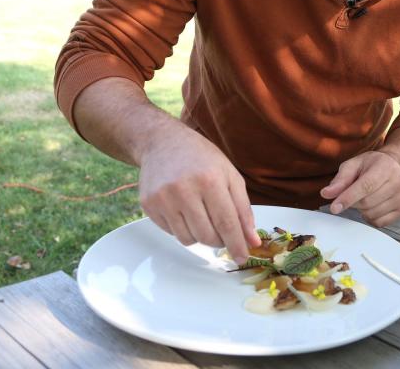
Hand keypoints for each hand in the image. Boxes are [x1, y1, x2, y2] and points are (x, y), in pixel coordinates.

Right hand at [137, 125, 260, 263]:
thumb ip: (243, 209)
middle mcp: (184, 190)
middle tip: (223, 233)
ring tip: (203, 215)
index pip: (226, 223)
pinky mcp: (148, 205)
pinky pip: (172, 233)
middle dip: (220, 241)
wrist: (162, 142)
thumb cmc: (201, 158)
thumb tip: (251, 240)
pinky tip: (185, 210)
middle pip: (207, 236)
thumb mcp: (230, 175)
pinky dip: (183, 228)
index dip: (237, 244)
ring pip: (188, 239)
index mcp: (209, 180)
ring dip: (201, 236)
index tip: (243, 257)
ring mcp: (163, 198)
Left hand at [320, 151, 399, 226]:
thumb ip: (340, 179)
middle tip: (353, 193)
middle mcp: (398, 181)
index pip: (366, 186)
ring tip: (365, 197)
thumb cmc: (370, 165)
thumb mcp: (353, 165)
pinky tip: (373, 205)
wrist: (395, 166)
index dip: (348, 198)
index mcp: (384, 167)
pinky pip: (379, 222)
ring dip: (361, 210)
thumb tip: (326, 194)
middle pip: (367, 203)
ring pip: (372, 214)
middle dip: (353, 202)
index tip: (334, 208)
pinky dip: (370, 217)